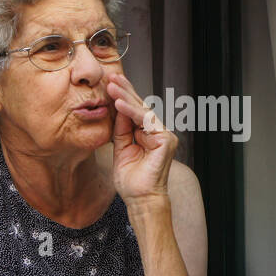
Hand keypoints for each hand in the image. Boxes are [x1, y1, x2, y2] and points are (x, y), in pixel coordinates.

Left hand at [107, 71, 176, 206]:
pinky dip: (131, 112)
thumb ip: (120, 129)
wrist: (140, 199)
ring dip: (125, 98)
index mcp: (147, 134)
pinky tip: (119, 104)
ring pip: (143, 111)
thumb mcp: (120, 148)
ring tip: (111, 87)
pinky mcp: (166, 140)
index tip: (109, 84)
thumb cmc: (131, 180)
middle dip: (124, 91)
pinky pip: (146, 122)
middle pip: (140, 106)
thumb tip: (116, 107)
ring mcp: (164, 135)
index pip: (135, 110)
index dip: (123, 96)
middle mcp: (158, 132)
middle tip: (110, 77)